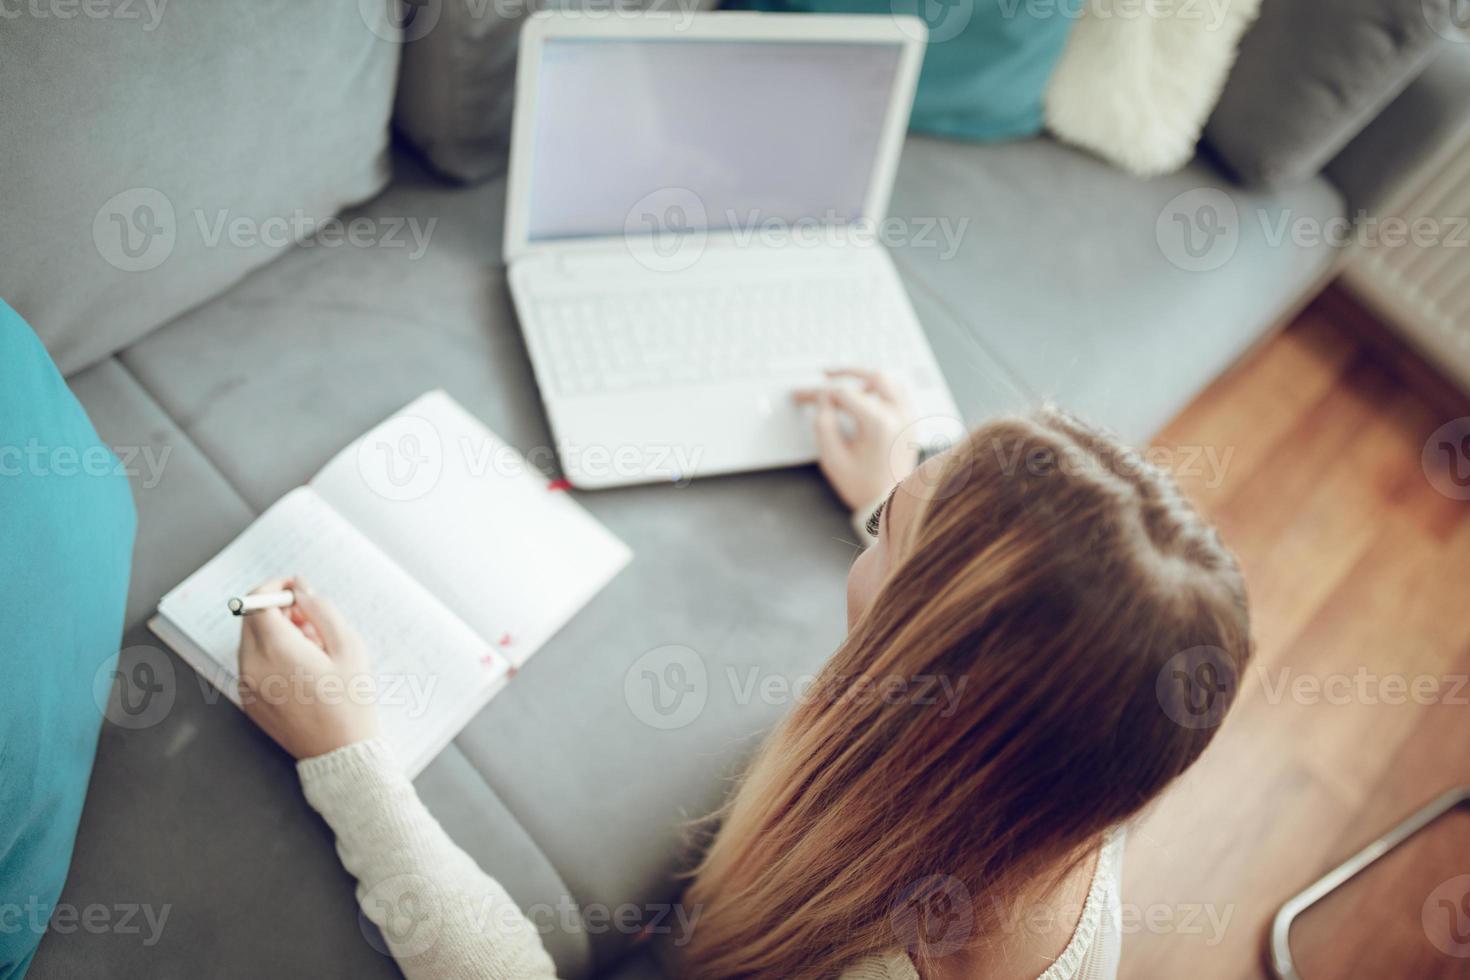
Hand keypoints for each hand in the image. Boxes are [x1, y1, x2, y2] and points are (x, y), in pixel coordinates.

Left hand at [236, 577, 379, 759]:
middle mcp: (252, 667)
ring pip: (252, 641)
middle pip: (251, 619)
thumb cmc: (351, 702)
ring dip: (276, 633)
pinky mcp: (249, 700)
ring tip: (313, 649)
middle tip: (312, 621)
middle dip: (278, 611)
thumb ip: (321, 609)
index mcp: (276, 651)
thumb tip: (301, 589)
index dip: (277, 588)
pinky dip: (271, 655)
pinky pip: (253, 663)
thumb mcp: (349, 647)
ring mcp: (247, 686)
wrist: (340, 753)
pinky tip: (301, 669)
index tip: (297, 589)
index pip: (258, 602)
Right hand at [793, 368, 920, 511]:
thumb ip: (823, 424)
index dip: (818, 393)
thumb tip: (823, 399)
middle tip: (825, 375)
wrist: (888, 502)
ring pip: (889, 380)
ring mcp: (909, 416)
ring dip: (865, 377)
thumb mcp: (831, 458)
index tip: (802, 396)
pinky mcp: (913, 421)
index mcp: (878, 423)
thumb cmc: (861, 485)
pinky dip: (884, 387)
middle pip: (871, 376)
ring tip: (847, 383)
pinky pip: (901, 391)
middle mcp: (898, 415)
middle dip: (845, 373)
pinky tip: (869, 392)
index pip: (842, 394)